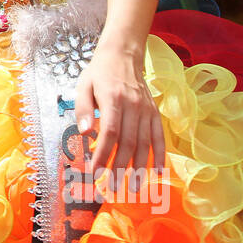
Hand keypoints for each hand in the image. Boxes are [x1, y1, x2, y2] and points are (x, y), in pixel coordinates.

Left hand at [75, 41, 165, 184]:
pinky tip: (157, 172)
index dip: (104, 153)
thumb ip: (82, 110)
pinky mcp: (155, 112)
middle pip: (128, 142)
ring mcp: (147, 110)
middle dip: (120, 167)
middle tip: (112, 187)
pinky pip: (159, 136)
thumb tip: (84, 133)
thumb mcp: (83, 86)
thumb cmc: (99, 73)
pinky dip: (160, 155)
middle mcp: (133, 106)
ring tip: (134, 187)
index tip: (96, 171)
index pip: (110, 132)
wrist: (123, 55)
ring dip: (140, 167)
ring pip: (145, 143)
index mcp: (113, 99)